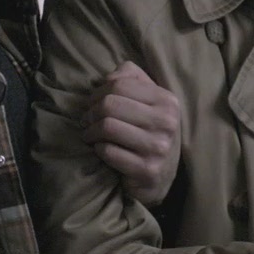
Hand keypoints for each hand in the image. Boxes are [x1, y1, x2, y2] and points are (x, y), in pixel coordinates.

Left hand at [83, 62, 180, 205]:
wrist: (161, 177)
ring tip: (90, 135)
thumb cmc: (148, 132)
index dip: (98, 93)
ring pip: (107, 127)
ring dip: (90, 132)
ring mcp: (158, 147)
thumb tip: (109, 76)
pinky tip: (101, 150)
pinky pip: (108, 152)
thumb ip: (131, 78)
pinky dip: (98, 149)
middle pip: (110, 105)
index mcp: (167, 101)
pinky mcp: (147, 170)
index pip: (120, 85)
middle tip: (86, 121)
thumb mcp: (148, 101)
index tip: (92, 104)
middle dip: (91, 113)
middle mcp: (167, 122)